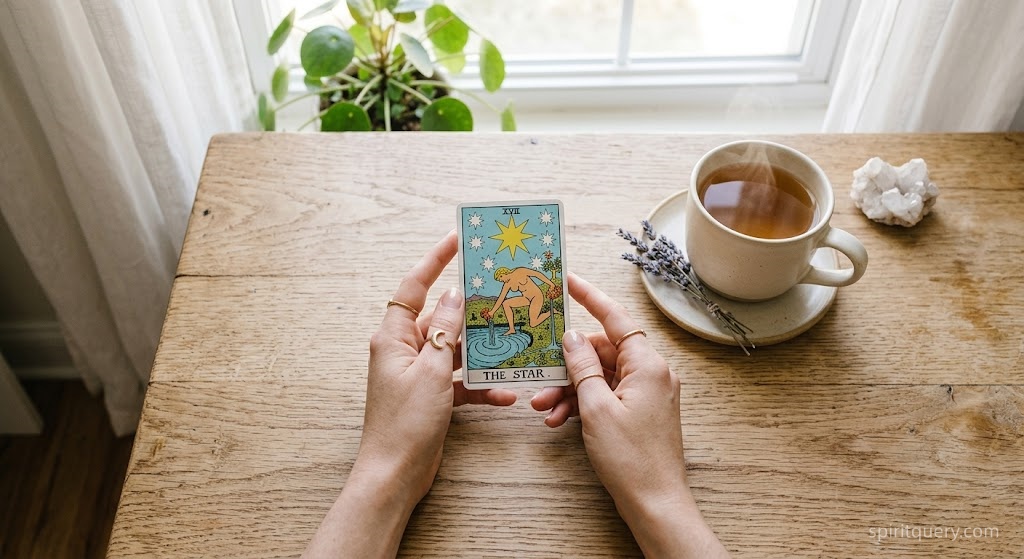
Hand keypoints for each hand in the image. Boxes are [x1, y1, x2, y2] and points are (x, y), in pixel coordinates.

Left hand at [358, 230, 515, 499]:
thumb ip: (445, 331)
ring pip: (454, 349)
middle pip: (440, 317)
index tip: (457, 240)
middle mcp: (403, 349)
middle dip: (470, 310)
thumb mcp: (431, 370)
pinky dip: (480, 385)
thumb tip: (454, 295)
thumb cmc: (405, 423)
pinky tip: (504, 393)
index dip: (435, 260)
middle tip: (501, 294)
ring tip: (511, 343)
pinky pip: (459, 381)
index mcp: (393, 336)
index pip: (414, 286)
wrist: (395, 474)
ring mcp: (418, 373)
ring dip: (481, 351)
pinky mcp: (430, 396)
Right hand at [531, 273, 728, 557]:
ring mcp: (647, 393)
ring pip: (600, 376)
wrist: (654, 502)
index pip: (615, 319)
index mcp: (648, 365)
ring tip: (543, 408)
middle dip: (567, 364)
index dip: (590, 298)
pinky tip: (558, 420)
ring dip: (570, 389)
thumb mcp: (596, 408)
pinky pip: (607, 395)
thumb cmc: (631, 458)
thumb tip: (570, 337)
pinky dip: (583, 404)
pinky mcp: (640, 411)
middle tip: (539, 375)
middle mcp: (652, 373)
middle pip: (603, 351)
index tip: (568, 282)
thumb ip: (582, 367)